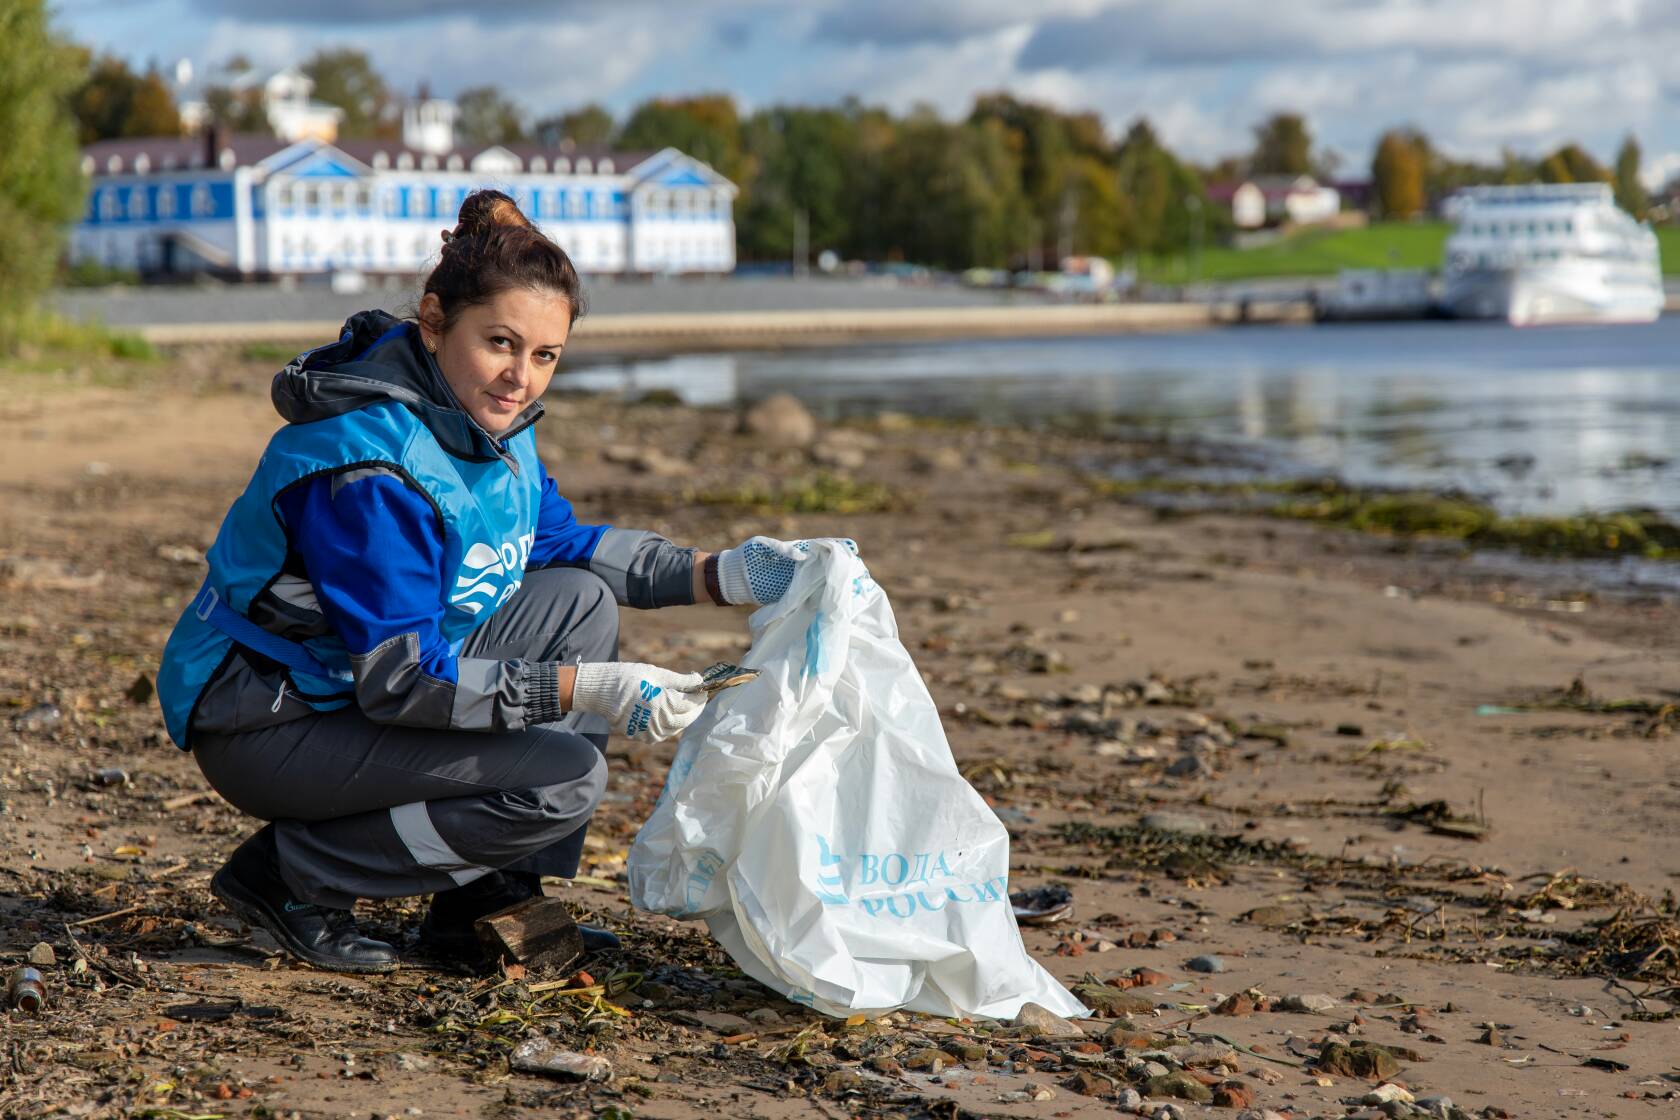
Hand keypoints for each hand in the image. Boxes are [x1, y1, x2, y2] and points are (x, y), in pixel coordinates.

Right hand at [570, 662, 705, 742]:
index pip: (689, 704)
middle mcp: (655, 720)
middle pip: (685, 719)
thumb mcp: (655, 673)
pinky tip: (670, 715)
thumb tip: (699, 680)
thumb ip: (679, 680)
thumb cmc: (628, 677)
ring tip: (686, 706)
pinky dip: (670, 726)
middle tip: (699, 699)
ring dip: (684, 718)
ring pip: (675, 729)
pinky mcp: (641, 736)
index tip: (704, 690)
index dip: (699, 697)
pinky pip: (662, 734)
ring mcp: (648, 731)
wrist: (601, 691)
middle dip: (695, 709)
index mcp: (660, 702)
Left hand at [715, 536, 859, 604]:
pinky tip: (833, 603)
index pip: (823, 547)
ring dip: (836, 586)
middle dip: (843, 569)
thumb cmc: (746, 556)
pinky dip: (821, 599)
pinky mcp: (791, 596)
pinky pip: (810, 597)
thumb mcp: (762, 546)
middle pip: (827, 566)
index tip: (853, 550)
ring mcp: (797, 581)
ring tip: (853, 590)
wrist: (732, 578)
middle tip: (860, 575)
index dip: (839, 548)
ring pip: (821, 582)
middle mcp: (801, 566)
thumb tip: (803, 556)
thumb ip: (782, 548)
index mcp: (797, 550)